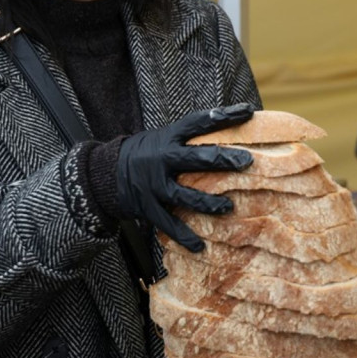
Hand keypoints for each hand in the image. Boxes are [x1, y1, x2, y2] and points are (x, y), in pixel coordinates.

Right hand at [117, 103, 254, 251]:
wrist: (108, 172)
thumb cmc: (149, 153)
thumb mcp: (166, 138)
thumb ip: (193, 139)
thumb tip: (232, 130)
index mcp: (170, 138)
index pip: (199, 122)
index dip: (224, 116)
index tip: (248, 111)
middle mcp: (163, 159)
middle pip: (196, 158)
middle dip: (223, 160)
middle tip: (247, 162)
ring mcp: (155, 185)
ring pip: (185, 196)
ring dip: (209, 203)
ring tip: (229, 207)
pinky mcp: (148, 207)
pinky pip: (169, 224)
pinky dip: (185, 237)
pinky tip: (201, 246)